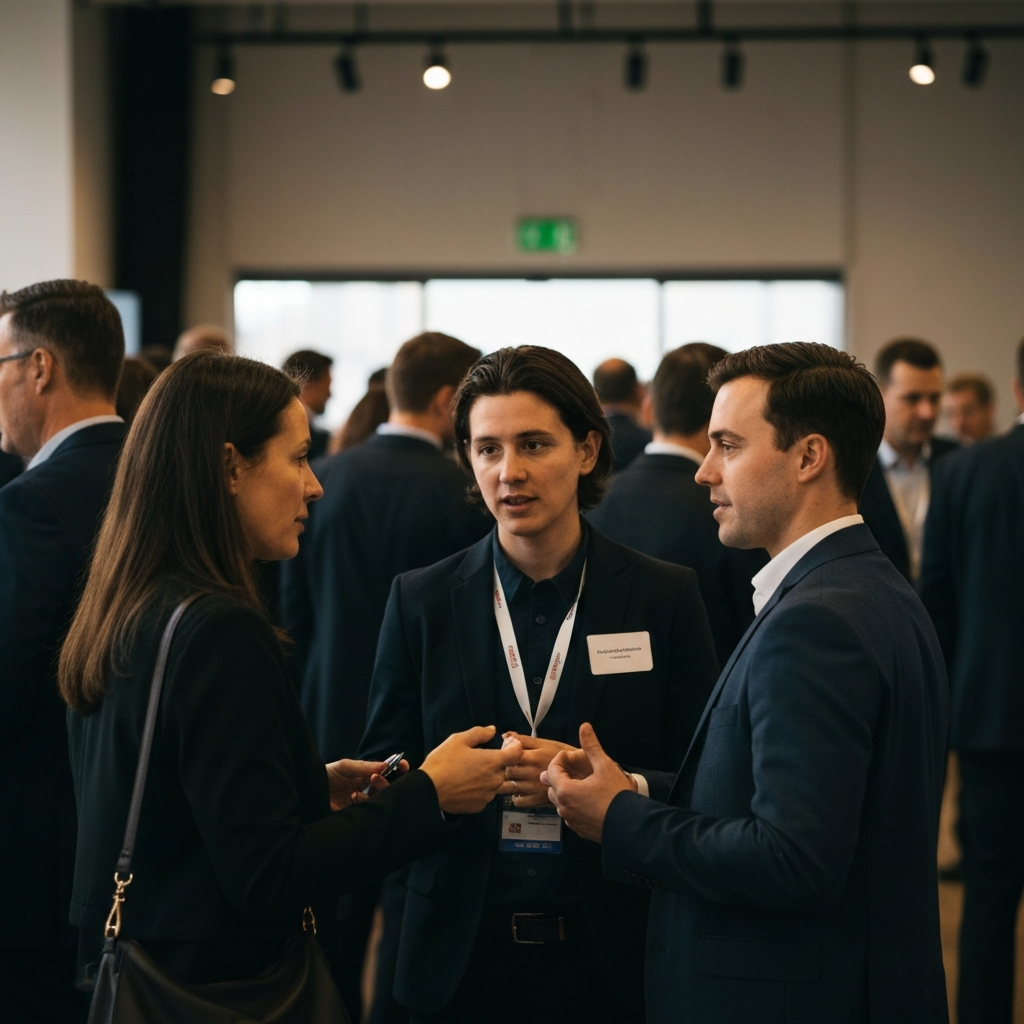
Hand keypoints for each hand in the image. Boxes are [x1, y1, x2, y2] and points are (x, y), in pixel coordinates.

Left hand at [326, 758, 408, 809]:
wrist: (310, 791)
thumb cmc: (327, 774)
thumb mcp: (345, 766)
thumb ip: (364, 766)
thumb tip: (386, 765)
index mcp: (369, 774)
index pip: (390, 772)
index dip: (399, 769)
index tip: (403, 765)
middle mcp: (370, 788)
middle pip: (389, 787)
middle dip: (385, 783)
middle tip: (374, 778)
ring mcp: (364, 801)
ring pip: (380, 800)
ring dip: (371, 796)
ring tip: (355, 793)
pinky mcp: (357, 813)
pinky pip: (368, 811)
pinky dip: (362, 804)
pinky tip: (351, 799)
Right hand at [420, 726, 522, 814]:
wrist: (429, 790)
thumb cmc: (443, 763)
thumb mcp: (458, 740)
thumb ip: (479, 733)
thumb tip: (492, 730)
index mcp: (493, 761)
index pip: (518, 753)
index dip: (514, 747)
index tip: (505, 745)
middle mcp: (495, 779)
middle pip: (508, 770)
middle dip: (500, 763)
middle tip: (483, 759)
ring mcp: (488, 795)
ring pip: (497, 784)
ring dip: (491, 778)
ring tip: (473, 773)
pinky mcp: (479, 806)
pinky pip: (486, 796)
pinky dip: (481, 790)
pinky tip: (468, 785)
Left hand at [499, 733, 575, 808]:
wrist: (584, 774)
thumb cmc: (565, 755)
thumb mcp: (546, 743)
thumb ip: (524, 740)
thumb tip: (505, 735)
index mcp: (534, 757)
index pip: (508, 757)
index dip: (505, 755)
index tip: (509, 754)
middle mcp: (531, 774)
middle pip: (508, 772)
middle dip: (508, 768)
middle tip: (513, 765)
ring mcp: (533, 789)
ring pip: (511, 787)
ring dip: (511, 782)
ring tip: (517, 778)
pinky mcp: (538, 801)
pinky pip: (518, 802)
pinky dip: (517, 797)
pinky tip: (522, 790)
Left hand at [541, 723, 632, 842]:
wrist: (630, 825)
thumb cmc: (617, 795)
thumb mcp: (604, 766)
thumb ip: (591, 746)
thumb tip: (584, 726)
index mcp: (565, 790)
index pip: (551, 770)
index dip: (560, 759)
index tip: (572, 756)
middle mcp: (564, 807)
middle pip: (552, 786)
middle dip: (560, 775)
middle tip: (575, 768)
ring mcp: (571, 821)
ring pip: (560, 802)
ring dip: (566, 790)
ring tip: (582, 783)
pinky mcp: (580, 830)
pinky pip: (570, 814)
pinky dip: (573, 804)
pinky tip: (587, 800)